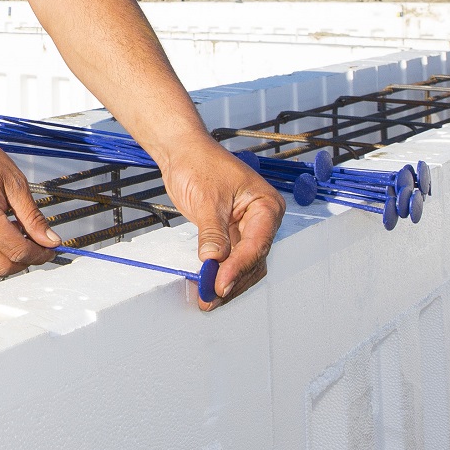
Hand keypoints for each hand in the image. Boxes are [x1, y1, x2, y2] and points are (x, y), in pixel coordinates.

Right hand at [0, 129, 62, 276]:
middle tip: (42, 247)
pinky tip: (7, 234)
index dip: (40, 253)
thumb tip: (49, 238)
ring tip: (24, 238)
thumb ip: (32, 216)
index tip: (52, 248)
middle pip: (2, 267)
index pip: (17, 250)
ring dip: (11, 260)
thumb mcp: (14, 182)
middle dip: (26, 261)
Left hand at [157, 140, 284, 308]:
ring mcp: (247, 228)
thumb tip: (214, 261)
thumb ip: (212, 232)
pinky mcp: (231, 233)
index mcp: (267, 206)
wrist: (183, 152)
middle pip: (254, 260)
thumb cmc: (199, 164)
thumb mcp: (207, 200)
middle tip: (211, 297)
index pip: (257, 244)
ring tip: (207, 297)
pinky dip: (219, 271)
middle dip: (233, 280)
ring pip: (244, 264)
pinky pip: (230, 259)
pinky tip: (206, 283)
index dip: (238, 268)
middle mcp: (262, 220)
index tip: (220, 285)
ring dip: (227, 281)